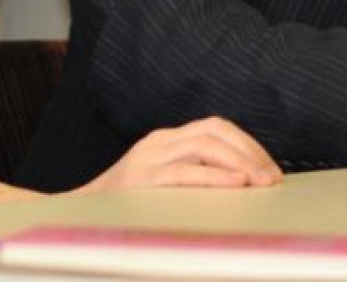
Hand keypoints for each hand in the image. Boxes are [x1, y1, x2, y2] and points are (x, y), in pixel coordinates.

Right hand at [81, 116, 282, 190]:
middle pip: (215, 130)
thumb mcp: (159, 184)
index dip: (247, 145)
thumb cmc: (123, 208)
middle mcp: (158, 142)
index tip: (268, 168)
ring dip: (239, 162)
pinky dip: (214, 177)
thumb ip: (190, 175)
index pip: (215, 128)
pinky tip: (235, 185)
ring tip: (259, 182)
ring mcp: (147, 158)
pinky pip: (184, 172)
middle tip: (272, 178)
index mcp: (164, 140)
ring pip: (204, 145)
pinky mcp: (140, 180)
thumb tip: (240, 187)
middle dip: (249, 152)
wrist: (74, 217)